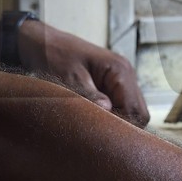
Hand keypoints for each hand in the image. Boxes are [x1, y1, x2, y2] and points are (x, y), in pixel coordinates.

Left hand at [17, 19, 149, 126]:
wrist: (42, 43)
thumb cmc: (55, 55)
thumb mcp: (70, 77)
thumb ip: (90, 96)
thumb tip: (108, 112)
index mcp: (120, 70)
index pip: (135, 110)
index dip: (122, 127)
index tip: (103, 137)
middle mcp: (126, 75)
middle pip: (138, 113)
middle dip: (122, 127)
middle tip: (98, 134)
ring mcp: (120, 80)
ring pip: (131, 111)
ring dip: (115, 121)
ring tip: (94, 128)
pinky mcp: (111, 85)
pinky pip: (119, 106)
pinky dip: (110, 116)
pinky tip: (92, 119)